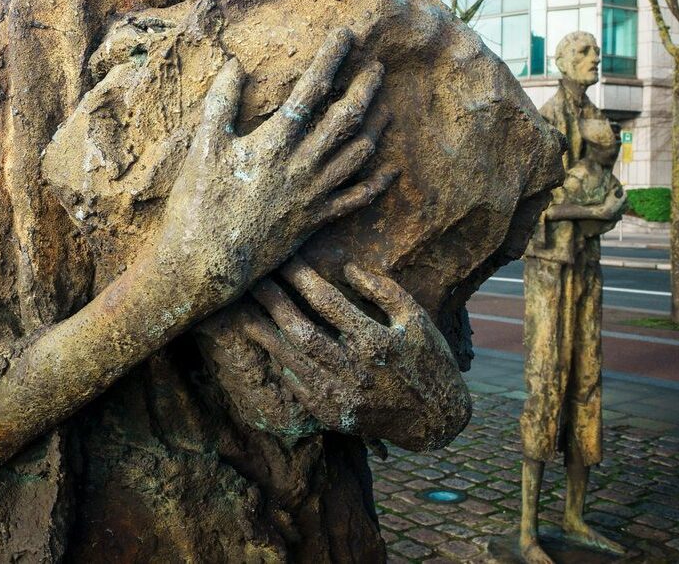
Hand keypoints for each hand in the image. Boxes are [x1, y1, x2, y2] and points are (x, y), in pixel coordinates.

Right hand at [154, 27, 395, 311]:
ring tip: (386, 107)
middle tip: (379, 66)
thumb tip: (235, 65)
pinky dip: (377, 183)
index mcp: (273, 142)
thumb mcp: (202, 147)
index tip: (346, 35)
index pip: (311, 90)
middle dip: (365, 88)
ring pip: (357, 155)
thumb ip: (221, 103)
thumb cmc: (198, 203)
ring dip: (376, 128)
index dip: (331, 59)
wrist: (205, 264)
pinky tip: (391, 169)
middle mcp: (301, 166)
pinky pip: (356, 200)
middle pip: (345, 119)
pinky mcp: (315, 221)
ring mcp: (313, 195)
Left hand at [228, 256, 470, 449]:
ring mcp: (342, 396)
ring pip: (292, 361)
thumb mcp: (416, 318)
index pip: (328, 302)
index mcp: (376, 342)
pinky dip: (279, 363)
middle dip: (274, 301)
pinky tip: (265, 344)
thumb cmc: (428, 359)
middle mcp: (355, 371)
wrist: (436, 419)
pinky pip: (297, 387)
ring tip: (242, 311)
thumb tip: (347, 268)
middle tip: (252, 279)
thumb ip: (383, 291)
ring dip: (264, 333)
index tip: (284, 258)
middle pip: (302, 331)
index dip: (302, 278)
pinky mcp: (333, 415)